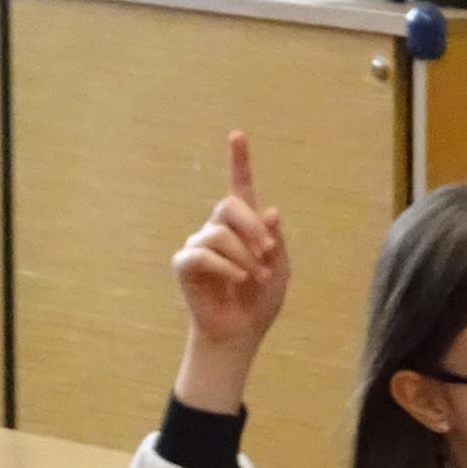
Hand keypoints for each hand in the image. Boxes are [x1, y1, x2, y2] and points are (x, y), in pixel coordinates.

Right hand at [169, 130, 290, 411]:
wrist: (241, 331)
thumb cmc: (260, 301)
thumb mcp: (280, 270)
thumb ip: (277, 241)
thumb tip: (272, 211)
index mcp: (243, 227)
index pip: (239, 188)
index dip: (238, 161)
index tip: (238, 136)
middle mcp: (217, 229)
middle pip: (228, 205)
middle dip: (252, 227)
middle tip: (269, 254)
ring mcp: (199, 245)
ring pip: (219, 233)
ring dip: (244, 256)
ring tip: (255, 278)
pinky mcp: (185, 264)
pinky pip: (203, 254)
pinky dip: (226, 268)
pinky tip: (238, 281)